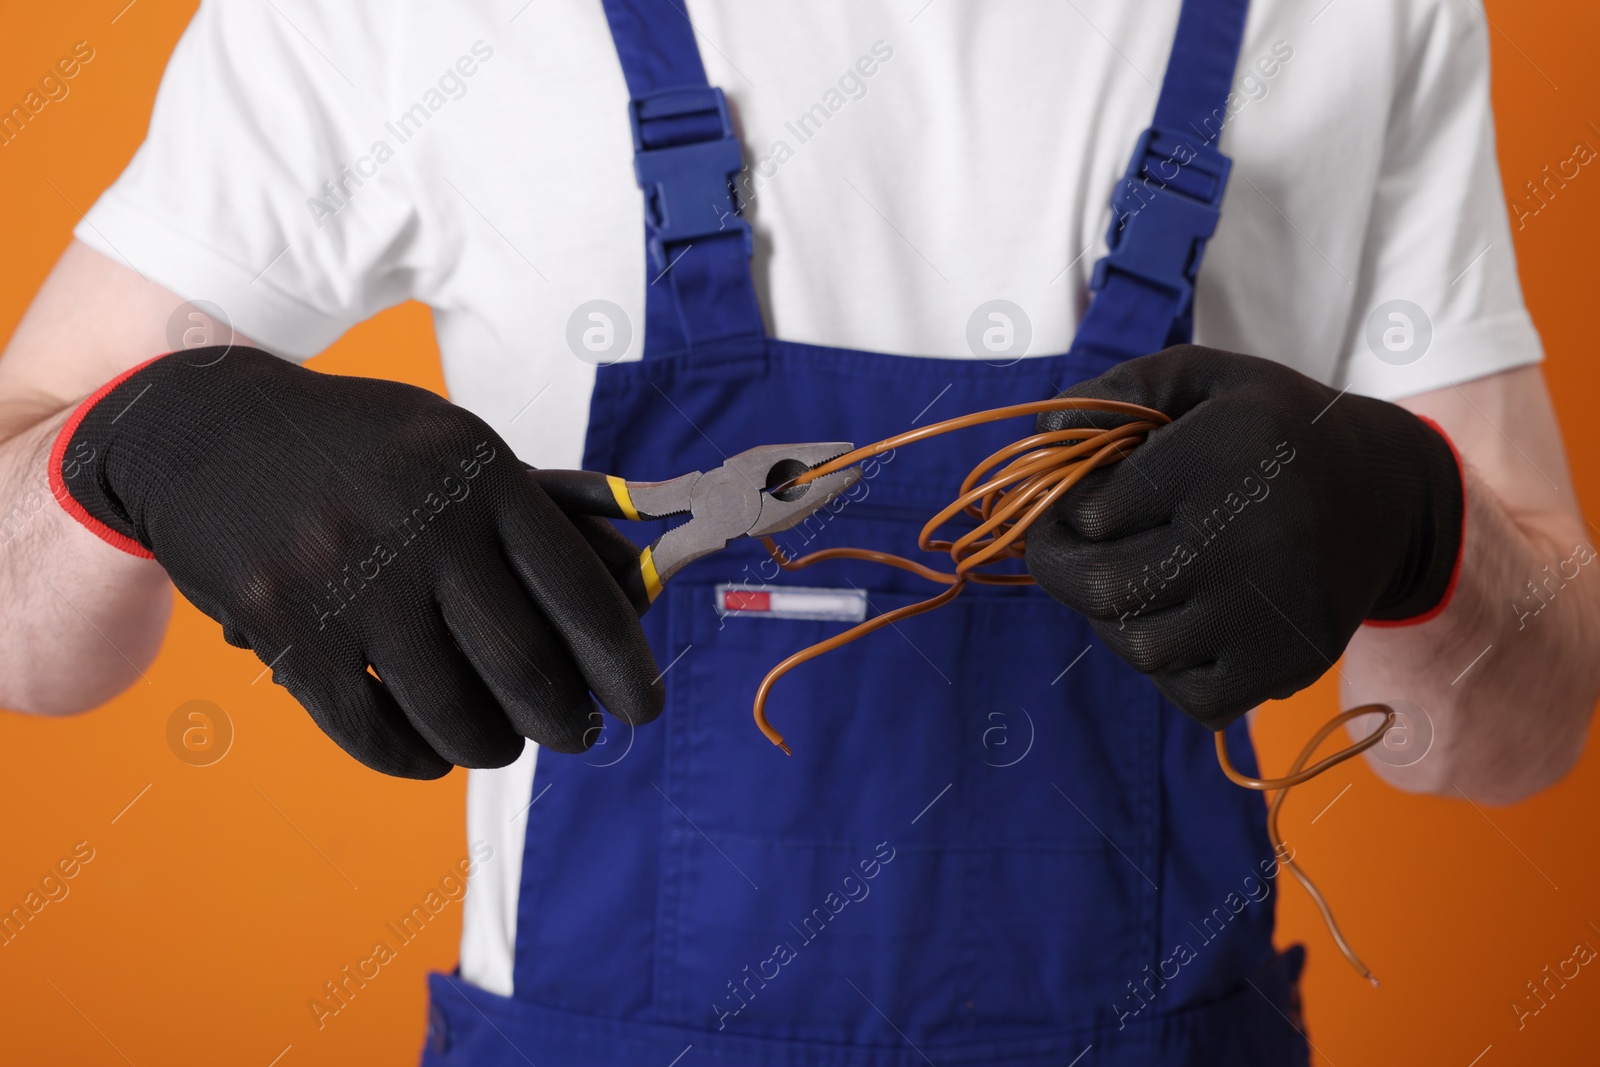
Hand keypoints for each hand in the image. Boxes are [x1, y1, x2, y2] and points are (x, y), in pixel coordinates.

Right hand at [53, 347, 662, 777]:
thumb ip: (542, 513)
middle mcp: (423, 525)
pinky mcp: (286, 626)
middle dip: (565, 720)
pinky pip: (371, 731)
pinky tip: (432, 755)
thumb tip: (635, 583)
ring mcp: (350, 578)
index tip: (643, 706)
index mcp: (480, 475)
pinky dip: (413, 759)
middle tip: (576, 734)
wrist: (207, 431)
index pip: (580, 591)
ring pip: (453, 713)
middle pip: (525, 666)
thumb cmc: (364, 449)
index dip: (623, 664)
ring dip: (493, 747)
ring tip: (502, 744)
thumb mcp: (455, 446)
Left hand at [1025, 345, 1463, 728]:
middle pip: (1108, 588)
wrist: (1388, 492)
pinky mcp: (1294, 663)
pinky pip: (1193, 697)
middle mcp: (1258, 535)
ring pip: (1142, 647)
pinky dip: (1169, 666)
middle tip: (1065, 548)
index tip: (1080, 498)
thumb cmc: (1268, 430)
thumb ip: (1118, 391)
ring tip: (1132, 577)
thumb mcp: (1200, 377)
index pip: (1097, 509)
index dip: (1069, 506)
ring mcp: (1278, 609)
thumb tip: (1050, 433)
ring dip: (1114, 618)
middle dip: (1064, 568)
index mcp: (1230, 451)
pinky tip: (1182, 619)